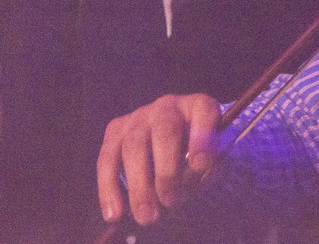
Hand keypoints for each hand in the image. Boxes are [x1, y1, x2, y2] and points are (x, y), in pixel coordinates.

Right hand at [96, 94, 220, 224]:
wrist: (170, 139)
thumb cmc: (194, 152)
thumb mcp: (208, 157)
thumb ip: (205, 169)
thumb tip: (187, 187)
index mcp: (198, 106)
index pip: (204, 111)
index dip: (203, 137)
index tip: (202, 165)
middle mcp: (167, 106)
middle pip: (165, 132)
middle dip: (167, 171)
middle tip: (171, 202)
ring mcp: (138, 116)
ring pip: (133, 147)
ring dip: (139, 186)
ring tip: (147, 216)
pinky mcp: (114, 130)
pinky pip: (107, 159)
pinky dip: (109, 189)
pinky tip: (115, 213)